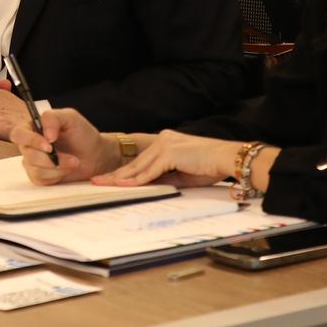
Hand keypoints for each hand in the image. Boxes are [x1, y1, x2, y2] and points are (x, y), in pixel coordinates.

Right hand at [10, 108, 117, 185]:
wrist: (95, 155)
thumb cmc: (82, 134)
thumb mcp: (70, 118)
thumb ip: (53, 118)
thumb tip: (45, 135)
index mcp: (32, 128)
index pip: (18, 134)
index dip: (31, 140)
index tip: (49, 145)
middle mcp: (29, 145)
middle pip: (28, 154)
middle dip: (51, 158)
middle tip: (71, 158)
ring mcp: (33, 162)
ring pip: (35, 168)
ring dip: (58, 167)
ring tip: (74, 162)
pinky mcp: (39, 176)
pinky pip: (40, 179)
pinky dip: (57, 175)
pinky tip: (66, 169)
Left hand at [92, 131, 235, 188]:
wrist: (228, 158)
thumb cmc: (211, 166)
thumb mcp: (183, 174)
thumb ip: (166, 177)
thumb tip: (150, 187)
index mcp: (166, 142)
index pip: (141, 161)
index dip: (125, 172)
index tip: (111, 179)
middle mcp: (162, 140)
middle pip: (135, 162)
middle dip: (116, 174)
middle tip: (98, 181)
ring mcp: (165, 144)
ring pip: (139, 166)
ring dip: (121, 178)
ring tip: (104, 184)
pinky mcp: (170, 152)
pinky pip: (150, 171)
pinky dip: (137, 180)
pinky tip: (124, 185)